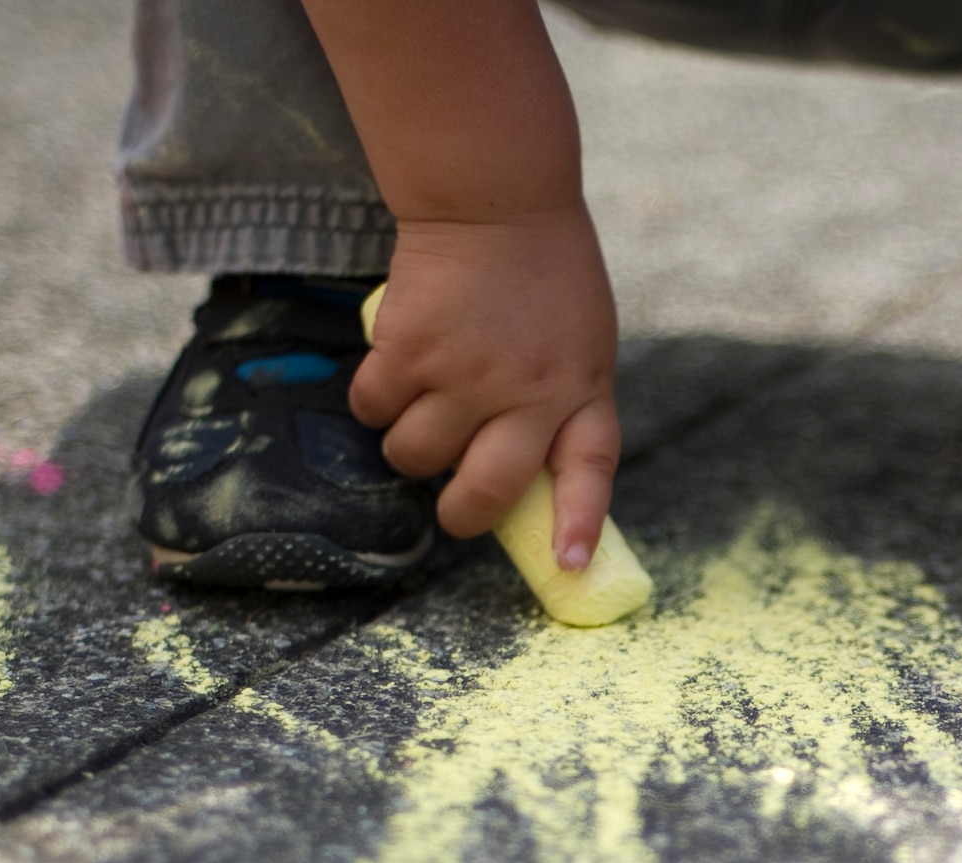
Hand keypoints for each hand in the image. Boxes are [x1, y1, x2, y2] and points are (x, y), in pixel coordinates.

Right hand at [352, 209, 619, 569]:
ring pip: (415, 455)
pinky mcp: (411, 351)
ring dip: (409, 443)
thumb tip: (529, 469)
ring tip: (423, 401)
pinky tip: (392, 367)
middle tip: (453, 509)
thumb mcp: (581, 338)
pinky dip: (373, 398)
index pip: (589, 469)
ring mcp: (468, 373)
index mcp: (582, 386)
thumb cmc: (542, 271)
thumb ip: (564, 398)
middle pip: (487, 490)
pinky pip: (373, 408)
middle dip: (462, 513)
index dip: (579, 522)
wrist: (494, 197)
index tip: (569, 565)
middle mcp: (530, 390)